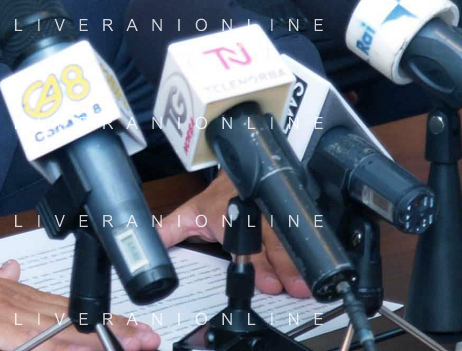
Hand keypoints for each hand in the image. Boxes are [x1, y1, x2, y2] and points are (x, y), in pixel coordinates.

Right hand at [0, 241, 160, 350]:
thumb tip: (12, 269)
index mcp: (12, 292)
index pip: (67, 307)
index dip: (102, 319)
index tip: (132, 326)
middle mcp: (15, 299)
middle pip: (74, 319)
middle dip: (114, 331)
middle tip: (150, 337)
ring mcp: (2, 312)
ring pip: (60, 329)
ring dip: (97, 340)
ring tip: (131, 345)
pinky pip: (29, 342)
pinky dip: (55, 348)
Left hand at [156, 174, 310, 298]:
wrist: (236, 174)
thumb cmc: (214, 201)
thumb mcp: (189, 215)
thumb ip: (169, 232)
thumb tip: (148, 246)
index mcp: (225, 214)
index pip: (243, 241)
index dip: (256, 262)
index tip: (268, 283)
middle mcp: (250, 212)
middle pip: (270, 240)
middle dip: (284, 266)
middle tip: (292, 288)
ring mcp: (270, 210)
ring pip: (287, 236)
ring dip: (297, 261)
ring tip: (305, 284)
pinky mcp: (285, 211)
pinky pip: (298, 230)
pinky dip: (306, 250)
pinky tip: (313, 265)